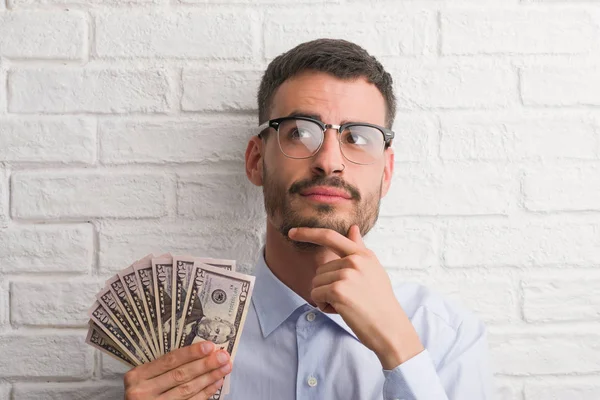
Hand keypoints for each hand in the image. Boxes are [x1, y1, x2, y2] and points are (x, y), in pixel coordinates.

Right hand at [124, 341, 231, 399]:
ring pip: (187, 390)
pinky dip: (205, 392)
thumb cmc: (142, 389)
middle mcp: (144, 391)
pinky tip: (216, 382)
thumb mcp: (145, 375)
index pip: (169, 361)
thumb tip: (199, 351)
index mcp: (138, 376)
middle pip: (180, 375)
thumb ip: (164, 366)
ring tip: (224, 368)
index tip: (209, 346)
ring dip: (209, 378)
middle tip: (223, 356)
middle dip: (205, 365)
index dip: (191, 353)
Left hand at [288, 225, 423, 369]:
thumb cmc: (380, 302)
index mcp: (363, 254)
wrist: (390, 328)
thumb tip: (353, 228)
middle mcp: (354, 260)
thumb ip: (359, 249)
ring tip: (348, 305)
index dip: (308, 233)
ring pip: (316, 283)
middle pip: (320, 270)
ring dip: (326, 298)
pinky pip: (315, 295)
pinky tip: (343, 311)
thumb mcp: (373, 270)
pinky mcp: (338, 290)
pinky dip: (324, 306)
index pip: (330, 236)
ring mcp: (346, 274)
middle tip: (351, 298)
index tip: (292, 232)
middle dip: (328, 287)